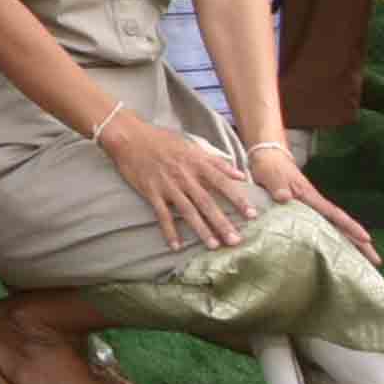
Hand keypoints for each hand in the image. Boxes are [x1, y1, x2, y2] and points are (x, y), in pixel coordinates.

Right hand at [102, 101, 264, 244]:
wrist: (130, 136)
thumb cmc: (163, 140)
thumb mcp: (192, 146)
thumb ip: (217, 162)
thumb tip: (241, 176)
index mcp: (196, 163)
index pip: (222, 183)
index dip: (238, 199)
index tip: (253, 215)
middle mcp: (184, 176)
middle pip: (206, 202)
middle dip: (222, 222)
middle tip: (235, 241)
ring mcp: (167, 185)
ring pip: (187, 211)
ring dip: (201, 229)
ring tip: (213, 246)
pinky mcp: (151, 192)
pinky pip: (162, 215)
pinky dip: (169, 231)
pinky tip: (176, 246)